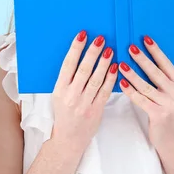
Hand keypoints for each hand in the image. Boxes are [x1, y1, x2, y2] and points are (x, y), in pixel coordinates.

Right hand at [51, 30, 117, 152]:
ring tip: (110, 50)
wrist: (69, 138)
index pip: (68, 64)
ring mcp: (84, 103)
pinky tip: (115, 68)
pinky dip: (111, 78)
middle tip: (100, 39)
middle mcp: (71, 94)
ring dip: (103, 63)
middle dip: (92, 52)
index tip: (82, 35)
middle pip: (83, 69)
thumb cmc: (63, 113)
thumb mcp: (58, 95)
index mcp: (59, 88)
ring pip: (96, 79)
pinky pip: (105, 91)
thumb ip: (67, 78)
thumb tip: (78, 56)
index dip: (75, 48)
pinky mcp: (96, 109)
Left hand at [118, 35, 173, 147]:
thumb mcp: (169, 93)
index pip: (167, 64)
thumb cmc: (165, 110)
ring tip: (121, 64)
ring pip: (146, 86)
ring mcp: (169, 104)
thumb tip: (141, 57)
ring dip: (132, 74)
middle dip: (142, 59)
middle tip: (130, 47)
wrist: (172, 137)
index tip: (145, 38)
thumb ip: (160, 79)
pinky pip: (141, 100)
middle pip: (156, 73)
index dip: (156, 51)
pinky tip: (121, 82)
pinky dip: (130, 90)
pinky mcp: (159, 115)